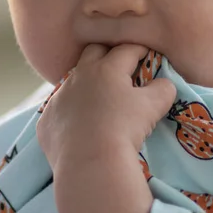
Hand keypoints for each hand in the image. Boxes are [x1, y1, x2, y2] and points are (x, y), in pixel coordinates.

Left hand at [37, 44, 175, 168]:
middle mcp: (79, 76)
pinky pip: (59, 109)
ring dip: (87, 84)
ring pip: (73, 80)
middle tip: (122, 68)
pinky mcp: (47, 119)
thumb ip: (163, 89)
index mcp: (106, 68)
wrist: (90, 164)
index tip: (147, 55)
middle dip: (109, 54)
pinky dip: (71, 112)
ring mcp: (59, 97)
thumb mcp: (154, 106)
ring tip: (99, 99)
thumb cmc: (125, 129)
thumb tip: (164, 84)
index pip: (126, 49)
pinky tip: (80, 126)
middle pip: (94, 51)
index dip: (139, 49)